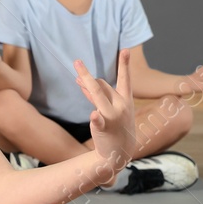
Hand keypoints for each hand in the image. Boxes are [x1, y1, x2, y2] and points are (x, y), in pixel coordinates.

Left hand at [79, 49, 135, 172]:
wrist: (119, 154)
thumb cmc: (117, 128)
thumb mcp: (112, 110)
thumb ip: (98, 95)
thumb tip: (84, 80)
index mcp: (126, 101)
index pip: (125, 79)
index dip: (124, 64)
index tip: (125, 49)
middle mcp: (121, 106)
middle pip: (102, 85)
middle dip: (89, 79)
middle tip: (77, 70)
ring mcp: (113, 116)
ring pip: (96, 92)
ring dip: (86, 82)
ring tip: (76, 74)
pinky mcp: (104, 128)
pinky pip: (99, 120)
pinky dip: (97, 119)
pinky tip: (95, 117)